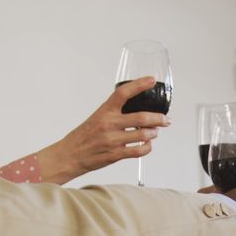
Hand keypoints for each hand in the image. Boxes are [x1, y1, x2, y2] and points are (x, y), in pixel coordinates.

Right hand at [37, 76, 169, 184]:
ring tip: (155, 132)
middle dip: (159, 118)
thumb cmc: (84, 136)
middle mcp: (109, 124)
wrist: (70, 155)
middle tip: (166, 119)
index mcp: (104, 111)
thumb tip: (137, 110)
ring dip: (154, 133)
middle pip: (141, 118)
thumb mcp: (97, 117)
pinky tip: (147, 144)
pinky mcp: (115, 155)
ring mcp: (112, 140)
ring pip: (143, 135)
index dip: (140, 84)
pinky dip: (147, 147)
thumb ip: (115, 113)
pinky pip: (139, 151)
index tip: (152, 79)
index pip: (123, 93)